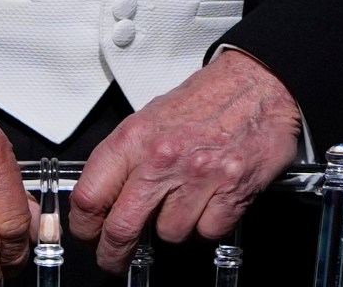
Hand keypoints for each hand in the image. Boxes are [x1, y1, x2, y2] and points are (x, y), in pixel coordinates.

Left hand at [69, 49, 303, 270]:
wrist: (259, 82)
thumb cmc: (207, 98)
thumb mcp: (151, 117)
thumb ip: (126, 158)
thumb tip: (105, 196)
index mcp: (135, 138)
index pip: (89, 197)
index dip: (83, 227)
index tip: (88, 234)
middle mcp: (163, 159)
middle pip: (121, 230)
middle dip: (114, 255)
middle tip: (115, 260)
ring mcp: (199, 176)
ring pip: (169, 234)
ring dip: (175, 226)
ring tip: (186, 199)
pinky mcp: (232, 190)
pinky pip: (208, 231)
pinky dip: (210, 222)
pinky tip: (213, 199)